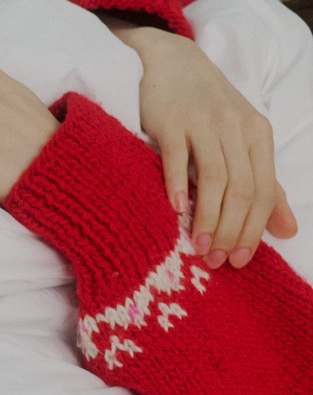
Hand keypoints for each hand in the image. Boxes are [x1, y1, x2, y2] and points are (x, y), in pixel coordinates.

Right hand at [113, 24, 296, 267]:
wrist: (173, 65)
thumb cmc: (207, 112)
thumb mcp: (243, 143)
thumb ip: (264, 185)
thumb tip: (288, 230)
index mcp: (258, 135)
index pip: (263, 190)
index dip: (254, 229)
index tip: (238, 261)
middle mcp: (236, 128)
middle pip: (241, 187)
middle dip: (231, 229)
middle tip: (215, 261)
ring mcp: (204, 124)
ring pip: (215, 178)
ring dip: (207, 217)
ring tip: (198, 247)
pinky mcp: (172, 122)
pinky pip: (178, 158)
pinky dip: (179, 185)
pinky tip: (176, 211)